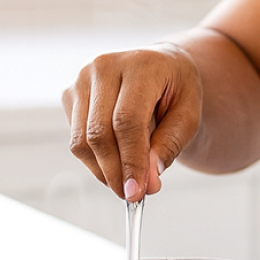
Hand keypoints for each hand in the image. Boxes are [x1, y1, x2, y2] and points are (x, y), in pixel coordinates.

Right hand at [62, 42, 202, 201]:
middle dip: (116, 172)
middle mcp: (106, 66)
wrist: (163, 67)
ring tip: (128, 181)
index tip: (137, 192)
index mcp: (141, 64)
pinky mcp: (70, 94)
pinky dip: (95, 161)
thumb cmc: (177, 89)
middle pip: (99, 132)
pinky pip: (76, 139)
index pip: (127, 120)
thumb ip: (170, 144)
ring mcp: (83, 78)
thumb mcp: (189, 114)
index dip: (131, 160)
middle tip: (134, 195)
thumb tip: (147, 179)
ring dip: (104, 171)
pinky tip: (117, 160)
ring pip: (81, 140)